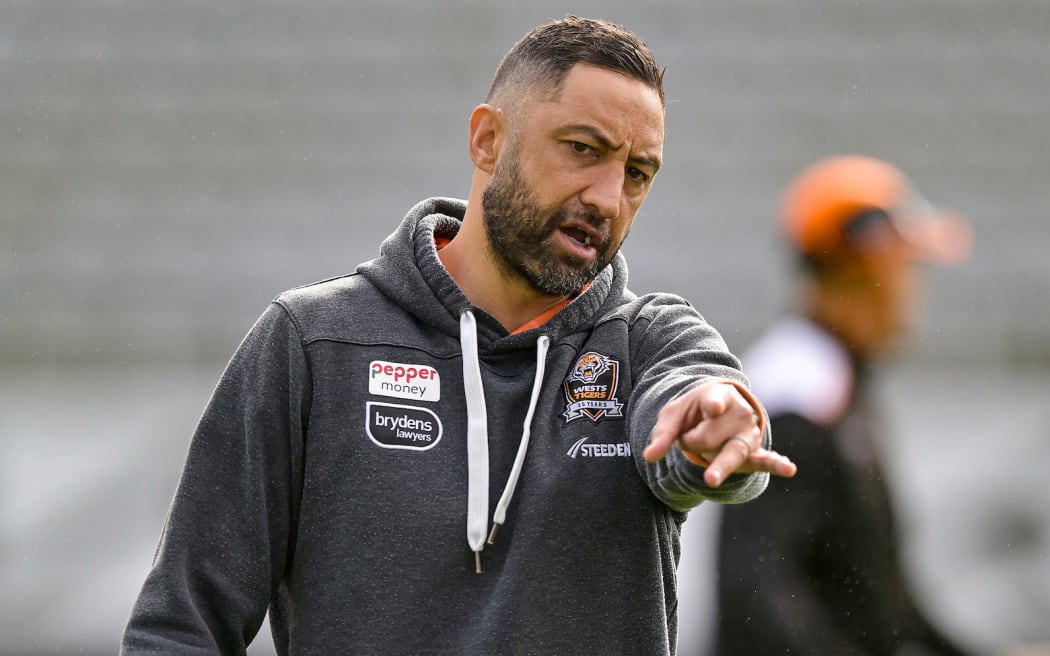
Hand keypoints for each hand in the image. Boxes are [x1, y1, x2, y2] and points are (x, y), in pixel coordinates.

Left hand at [642, 381, 796, 486]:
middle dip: (692, 442)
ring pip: (731, 452)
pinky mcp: (753, 452)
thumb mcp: (673, 416)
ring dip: (719, 465)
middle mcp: (737, 413)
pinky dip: (775, 464)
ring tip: (710, 479)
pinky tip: (787, 468)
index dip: (713, 405)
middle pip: (709, 438)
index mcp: (716, 396)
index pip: (714, 401)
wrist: (715, 412)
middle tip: (688, 438)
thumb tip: (649, 457)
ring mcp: (746, 433)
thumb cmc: (692, 412)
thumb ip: (662, 434)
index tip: (713, 408)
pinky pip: (764, 459)